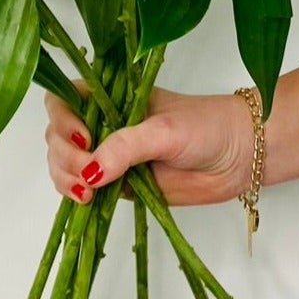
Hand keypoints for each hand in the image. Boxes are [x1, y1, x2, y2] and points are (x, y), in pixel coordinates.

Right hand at [43, 85, 253, 206]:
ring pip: (66, 165)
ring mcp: (109, 155)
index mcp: (111, 97)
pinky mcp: (119, 185)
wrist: (240, 155)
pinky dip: (77, 196)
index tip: (83, 139)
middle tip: (87, 174)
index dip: (62, 119)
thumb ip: (126, 147)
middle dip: (64, 156)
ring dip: (66, 178)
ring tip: (88, 193)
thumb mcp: (164, 130)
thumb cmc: (207, 127)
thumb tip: (90, 172)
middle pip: (57, 136)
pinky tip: (87, 201)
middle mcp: (104, 123)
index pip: (64, 100)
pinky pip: (85, 190)